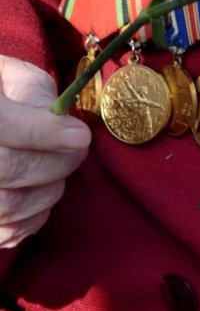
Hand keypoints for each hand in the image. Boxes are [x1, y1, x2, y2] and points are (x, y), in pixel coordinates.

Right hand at [0, 55, 90, 249]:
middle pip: (11, 168)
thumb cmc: (1, 94)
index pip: (3, 126)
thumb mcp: (12, 78)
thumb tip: (59, 118)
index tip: (80, 135)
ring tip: (59, 170)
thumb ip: (33, 93)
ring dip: (49, 190)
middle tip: (79, 148)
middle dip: (57, 161)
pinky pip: (8, 232)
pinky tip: (41, 193)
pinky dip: (34, 217)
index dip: (45, 133)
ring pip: (10, 205)